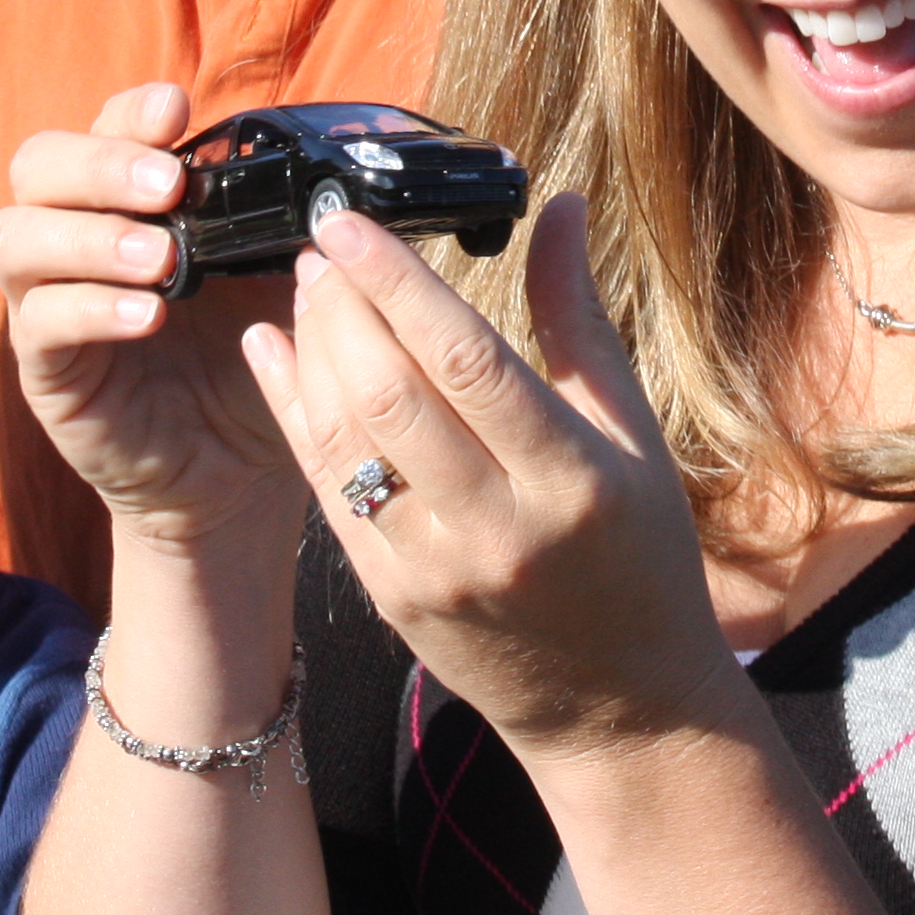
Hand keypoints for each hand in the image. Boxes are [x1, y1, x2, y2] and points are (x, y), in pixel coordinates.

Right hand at [0, 83, 302, 554]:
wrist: (237, 468)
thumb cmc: (250, 357)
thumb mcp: (273, 278)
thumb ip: (280, 222)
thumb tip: (323, 176)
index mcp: (127, 199)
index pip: (103, 128)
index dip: (130, 112)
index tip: (177, 107)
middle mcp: (75, 236)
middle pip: (37, 165)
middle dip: (99, 162)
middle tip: (166, 185)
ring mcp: (47, 300)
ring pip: (17, 237)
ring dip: (89, 235)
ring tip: (160, 258)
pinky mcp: (44, 368)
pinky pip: (40, 323)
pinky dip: (90, 309)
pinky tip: (146, 315)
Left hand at [245, 195, 735, 769]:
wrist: (621, 711)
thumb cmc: (640, 555)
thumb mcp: (633, 437)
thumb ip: (579, 319)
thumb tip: (558, 204)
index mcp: (570, 481)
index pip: (466, 361)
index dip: (397, 282)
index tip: (351, 219)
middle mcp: (494, 530)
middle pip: (389, 396)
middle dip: (341, 305)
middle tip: (323, 242)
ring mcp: (431, 571)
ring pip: (342, 441)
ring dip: (311, 350)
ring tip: (307, 286)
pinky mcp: (388, 597)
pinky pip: (323, 489)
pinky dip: (293, 412)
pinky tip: (275, 352)